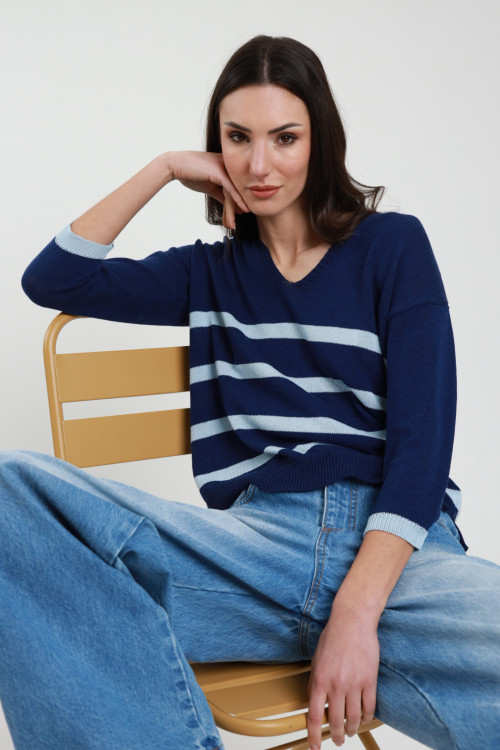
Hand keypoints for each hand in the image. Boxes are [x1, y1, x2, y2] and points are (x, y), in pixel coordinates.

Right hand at [167, 151, 248, 227]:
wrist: (175, 166)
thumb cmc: (190, 174)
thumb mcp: (209, 187)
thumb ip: (221, 194)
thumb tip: (231, 206)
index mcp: (227, 166)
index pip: (236, 186)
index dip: (238, 201)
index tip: (239, 215)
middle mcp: (229, 165)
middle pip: (237, 189)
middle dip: (237, 206)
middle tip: (236, 222)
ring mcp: (225, 167)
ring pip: (234, 191)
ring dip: (234, 208)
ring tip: (235, 222)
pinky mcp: (219, 172)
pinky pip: (230, 189)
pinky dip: (237, 200)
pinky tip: (243, 209)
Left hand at [307, 610, 378, 747]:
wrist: (352, 620)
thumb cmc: (333, 636)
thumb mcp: (316, 660)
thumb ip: (316, 682)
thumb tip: (316, 701)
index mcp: (319, 680)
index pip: (314, 716)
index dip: (314, 736)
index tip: (314, 747)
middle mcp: (336, 685)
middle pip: (335, 721)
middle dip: (336, 735)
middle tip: (338, 740)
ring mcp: (354, 684)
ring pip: (353, 718)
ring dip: (351, 729)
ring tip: (350, 732)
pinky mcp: (369, 680)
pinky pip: (369, 707)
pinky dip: (367, 717)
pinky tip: (364, 719)